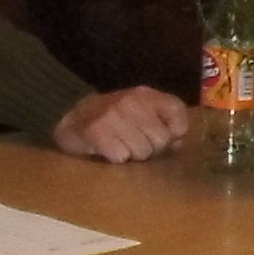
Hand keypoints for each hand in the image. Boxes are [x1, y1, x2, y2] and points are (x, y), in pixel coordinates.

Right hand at [53, 87, 191, 165]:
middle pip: (162, 139)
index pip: (177, 113)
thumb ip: (165, 124)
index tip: (158, 136)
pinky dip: (116, 160)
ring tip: (121, 146)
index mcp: (146, 94)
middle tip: (135, 144)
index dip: (175, 132)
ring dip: (133, 156)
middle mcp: (131, 100)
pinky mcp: (96, 131)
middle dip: (152, 149)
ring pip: (143, 152)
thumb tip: (178, 142)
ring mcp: (112, 114)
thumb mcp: (142, 114)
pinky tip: (108, 151)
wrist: (75, 122)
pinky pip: (121, 157)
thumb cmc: (115, 121)